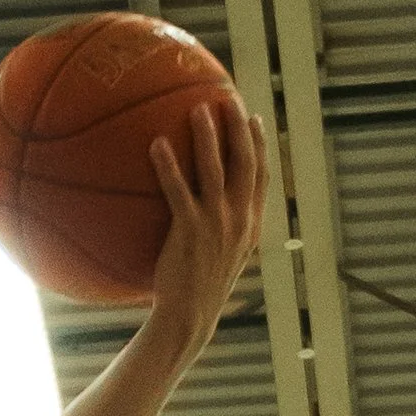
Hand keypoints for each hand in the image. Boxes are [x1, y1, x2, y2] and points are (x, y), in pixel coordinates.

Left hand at [146, 90, 267, 345]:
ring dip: (209, 136)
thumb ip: (219, 231)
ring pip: (216, 169)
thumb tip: (203, 212)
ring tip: (198, 109)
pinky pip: (178, 190)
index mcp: (250, 225)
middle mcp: (239, 219)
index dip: (260, 145)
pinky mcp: (190, 231)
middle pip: (245, 162)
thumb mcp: (220, 259)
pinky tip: (155, 144)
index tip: (254, 118)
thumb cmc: (198, 290)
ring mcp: (216, 224)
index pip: (260, 176)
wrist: (189, 318)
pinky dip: (168, 165)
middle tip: (229, 98)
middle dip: (239, 127)